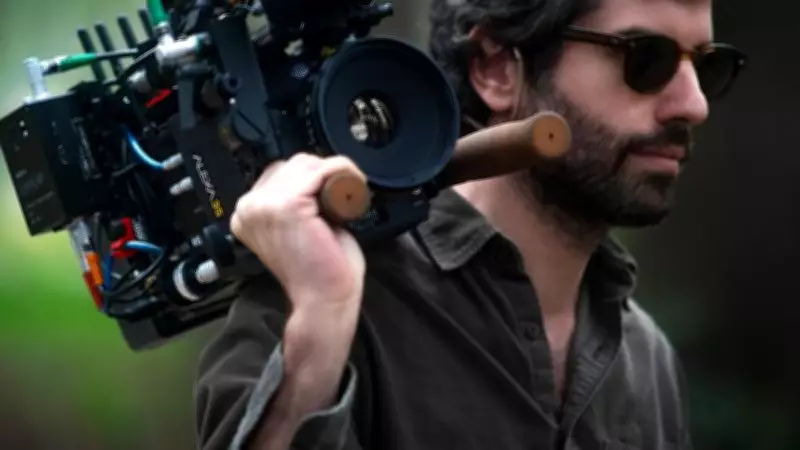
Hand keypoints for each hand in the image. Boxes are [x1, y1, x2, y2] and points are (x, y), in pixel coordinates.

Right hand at [230, 153, 366, 308]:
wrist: (323, 301)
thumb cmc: (318, 272)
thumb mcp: (299, 228)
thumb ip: (297, 203)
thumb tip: (316, 179)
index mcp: (247, 213)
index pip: (281, 173)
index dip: (312, 180)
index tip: (332, 194)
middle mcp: (249, 207)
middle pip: (294, 164)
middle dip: (322, 176)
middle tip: (343, 200)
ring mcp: (265, 204)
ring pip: (309, 164)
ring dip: (334, 176)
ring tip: (346, 201)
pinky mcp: (287, 204)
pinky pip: (323, 170)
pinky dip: (344, 174)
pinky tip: (353, 192)